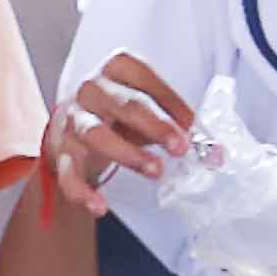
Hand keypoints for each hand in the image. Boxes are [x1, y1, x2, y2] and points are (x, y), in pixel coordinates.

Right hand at [47, 50, 193, 209]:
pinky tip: (100, 206)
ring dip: (127, 154)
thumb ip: (179, 124)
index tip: (194, 126)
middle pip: (123, 103)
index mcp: (117, 70)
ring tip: (156, 171)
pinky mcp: (61, 151)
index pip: (143, 77)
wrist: (74, 131)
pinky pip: (68, 172)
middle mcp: (92, 90)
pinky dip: (82, 190)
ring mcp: (73, 120)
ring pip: (95, 133)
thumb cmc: (122, 116)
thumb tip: (215, 153)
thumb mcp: (150, 110)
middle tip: (181, 147)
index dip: (171, 100)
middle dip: (155, 126)